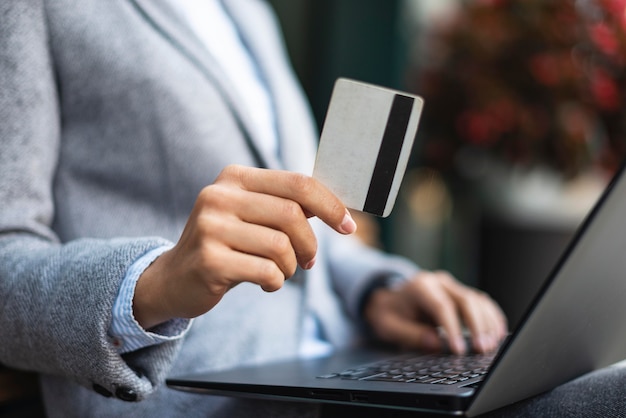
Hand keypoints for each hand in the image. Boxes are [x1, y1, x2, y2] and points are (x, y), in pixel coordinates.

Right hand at [133, 165, 356, 328]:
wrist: (174, 278)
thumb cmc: (227, 245)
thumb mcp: (252, 216)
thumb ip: (286, 206)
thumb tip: (337, 208)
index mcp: (235, 177)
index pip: (297, 183)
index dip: (330, 205)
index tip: (348, 226)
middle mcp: (219, 196)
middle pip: (292, 215)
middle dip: (310, 244)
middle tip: (309, 261)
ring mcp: (210, 227)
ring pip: (281, 246)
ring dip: (291, 266)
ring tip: (281, 271)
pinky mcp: (208, 260)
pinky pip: (266, 271)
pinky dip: (276, 282)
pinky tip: (266, 282)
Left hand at [364, 271, 506, 353]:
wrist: (389, 299)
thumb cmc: (389, 312)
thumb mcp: (388, 325)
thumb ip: (410, 334)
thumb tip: (436, 343)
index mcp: (420, 286)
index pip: (441, 306)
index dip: (453, 328)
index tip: (459, 349)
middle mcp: (439, 282)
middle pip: (465, 300)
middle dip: (476, 326)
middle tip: (480, 349)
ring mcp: (452, 286)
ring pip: (478, 300)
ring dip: (487, 323)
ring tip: (490, 346)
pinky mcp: (461, 293)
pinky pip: (482, 302)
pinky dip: (492, 317)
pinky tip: (497, 333)